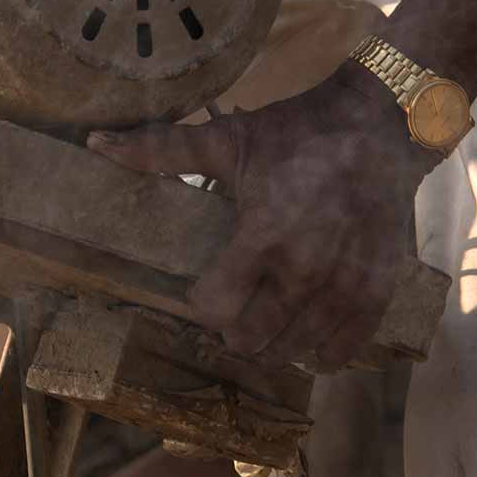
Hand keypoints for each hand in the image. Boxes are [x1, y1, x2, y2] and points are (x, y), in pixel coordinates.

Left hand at [86, 66, 430, 371]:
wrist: (378, 122)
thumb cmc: (297, 131)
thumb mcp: (228, 137)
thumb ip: (161, 149)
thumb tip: (97, 143)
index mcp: (262, 235)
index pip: (216, 307)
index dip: (202, 306)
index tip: (201, 294)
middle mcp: (304, 269)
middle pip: (255, 338)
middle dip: (236, 334)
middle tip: (232, 320)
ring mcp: (345, 282)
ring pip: (298, 348)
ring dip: (276, 348)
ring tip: (266, 334)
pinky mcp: (379, 287)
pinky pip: (348, 344)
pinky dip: (326, 353)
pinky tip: (312, 348)